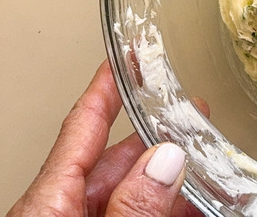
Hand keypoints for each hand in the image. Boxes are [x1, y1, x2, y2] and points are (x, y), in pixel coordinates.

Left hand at [8, 60, 206, 216]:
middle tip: (192, 115)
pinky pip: (134, 213)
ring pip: (132, 190)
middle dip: (159, 136)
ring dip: (171, 179)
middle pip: (115, 159)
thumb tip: (167, 161)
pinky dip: (166, 207)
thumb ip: (133, 205)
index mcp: (47, 204)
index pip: (82, 127)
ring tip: (209, 169)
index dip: (106, 87)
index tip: (125, 57)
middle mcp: (61, 211)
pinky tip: (195, 205)